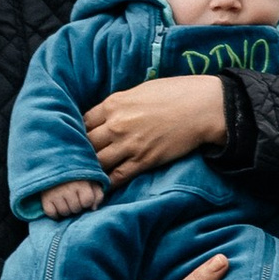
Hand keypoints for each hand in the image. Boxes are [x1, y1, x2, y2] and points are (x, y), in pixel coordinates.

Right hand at [40, 179, 104, 218]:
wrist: (56, 165)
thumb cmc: (78, 177)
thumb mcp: (92, 182)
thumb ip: (98, 195)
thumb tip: (93, 209)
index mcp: (81, 182)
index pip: (87, 202)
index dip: (87, 202)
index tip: (84, 197)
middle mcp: (68, 188)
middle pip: (76, 209)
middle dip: (77, 206)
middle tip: (74, 199)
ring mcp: (55, 193)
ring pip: (64, 212)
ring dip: (66, 210)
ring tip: (66, 202)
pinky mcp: (45, 198)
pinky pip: (51, 213)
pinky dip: (54, 213)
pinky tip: (57, 206)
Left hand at [85, 74, 227, 182]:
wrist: (202, 107)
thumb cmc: (174, 93)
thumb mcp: (140, 90)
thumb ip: (119, 104)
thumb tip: (105, 115)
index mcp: (113, 104)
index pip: (82, 121)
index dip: (77, 131)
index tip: (77, 138)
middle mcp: (116, 125)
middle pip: (85, 144)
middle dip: (79, 152)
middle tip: (76, 160)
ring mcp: (129, 145)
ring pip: (96, 163)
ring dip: (89, 170)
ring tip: (84, 177)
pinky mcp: (143, 161)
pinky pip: (117, 177)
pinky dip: (106, 184)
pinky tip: (100, 188)